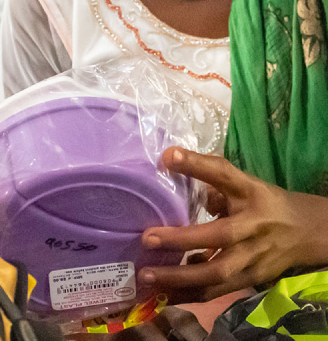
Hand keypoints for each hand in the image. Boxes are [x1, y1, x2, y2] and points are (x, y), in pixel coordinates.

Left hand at [138, 147, 327, 302]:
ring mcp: (250, 263)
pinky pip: (215, 292)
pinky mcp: (246, 282)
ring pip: (215, 278)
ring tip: (147, 277)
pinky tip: (164, 292)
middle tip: (147, 240)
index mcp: (250, 201)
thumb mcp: (241, 181)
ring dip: (179, 280)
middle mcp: (251, 235)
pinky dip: (189, 293)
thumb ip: (208, 170)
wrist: (304, 232)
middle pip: (217, 240)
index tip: (168, 159)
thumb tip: (168, 157)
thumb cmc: (264, 202)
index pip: (223, 178)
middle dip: (181, 243)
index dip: (197, 168)